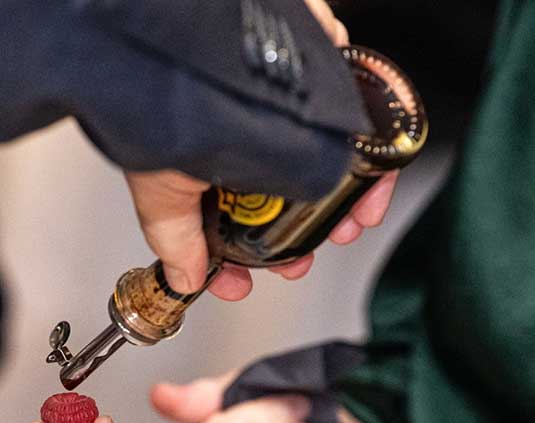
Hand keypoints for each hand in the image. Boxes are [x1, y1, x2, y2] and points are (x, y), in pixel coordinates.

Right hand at [124, 0, 396, 300]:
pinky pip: (360, 116)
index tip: (243, 281)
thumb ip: (175, 236)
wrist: (195, 28)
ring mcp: (288, 105)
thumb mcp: (161, 185)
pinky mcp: (325, 72)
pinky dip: (372, 150)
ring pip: (329, 162)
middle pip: (286, 194)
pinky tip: (369, 175)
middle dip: (302, 235)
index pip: (231, 219)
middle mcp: (249, 132)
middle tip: (305, 258)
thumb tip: (184, 279)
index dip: (241, 257)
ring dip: (345, 201)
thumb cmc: (164, 91)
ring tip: (351, 221)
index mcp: (211, 159)